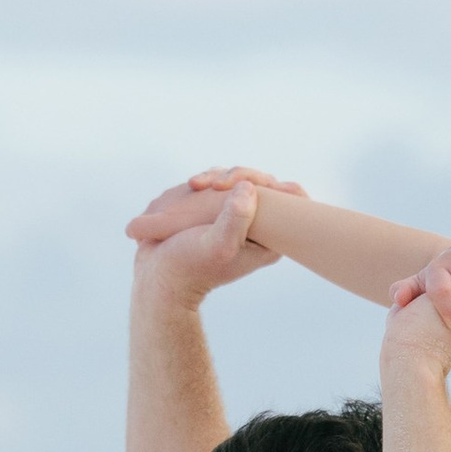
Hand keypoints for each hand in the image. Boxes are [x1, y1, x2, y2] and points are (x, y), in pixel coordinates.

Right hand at [126, 166, 307, 250]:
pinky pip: (218, 181)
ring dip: (216, 176)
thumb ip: (235, 219)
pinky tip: (192, 186)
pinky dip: (204, 180)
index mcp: (268, 241)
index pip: (292, 203)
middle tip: (215, 184)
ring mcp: (236, 216)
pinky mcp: (216, 210)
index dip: (277, 187)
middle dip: (237, 176)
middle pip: (263, 183)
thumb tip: (249, 187)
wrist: (158, 275)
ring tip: (194, 185)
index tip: (249, 186)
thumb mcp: (216, 246)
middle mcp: (257, 227)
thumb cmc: (188, 267)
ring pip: (238, 179)